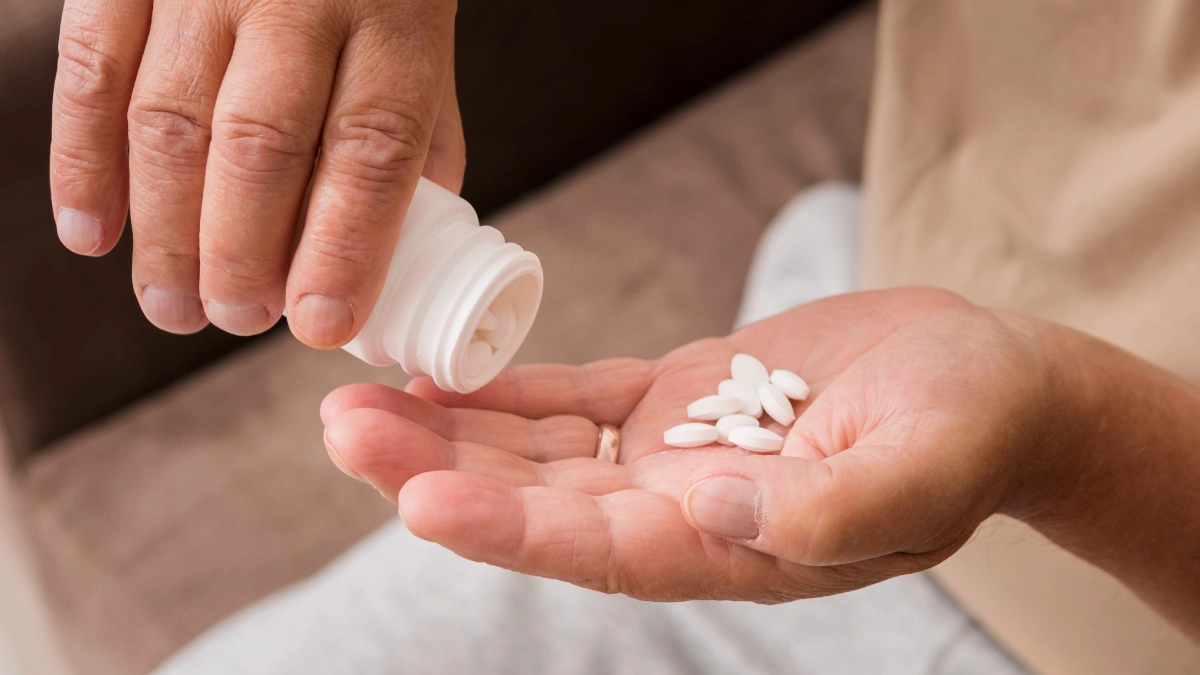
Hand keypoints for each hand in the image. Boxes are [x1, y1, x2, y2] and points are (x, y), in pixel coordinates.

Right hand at [50, 0, 462, 345]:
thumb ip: (417, 144)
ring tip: (173, 305)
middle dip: (240, 253)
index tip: (319, 323)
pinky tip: (92, 235)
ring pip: (170, 121)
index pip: (372, 149)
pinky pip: (91, 70)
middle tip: (234, 318)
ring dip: (165, 230)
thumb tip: (394, 262)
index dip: (344, 248)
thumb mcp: (423, 49)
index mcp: (395, 21)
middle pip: (259, 144)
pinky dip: (83, 161)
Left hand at [320, 288, 1064, 601]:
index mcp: (734, 546)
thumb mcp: (921, 471)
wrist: (986, 379)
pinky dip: (505, 388)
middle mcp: (682, 509)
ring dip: (449, 428)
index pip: (601, 551)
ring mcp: (669, 452)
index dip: (511, 529)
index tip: (424, 499)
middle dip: (439, 471)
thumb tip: (711, 505)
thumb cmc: (969, 431)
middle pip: (539, 503)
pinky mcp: (672, 396)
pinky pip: (572, 397)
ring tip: (358, 401)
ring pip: (536, 451)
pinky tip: (439, 373)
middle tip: (346, 433)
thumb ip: (822, 508)